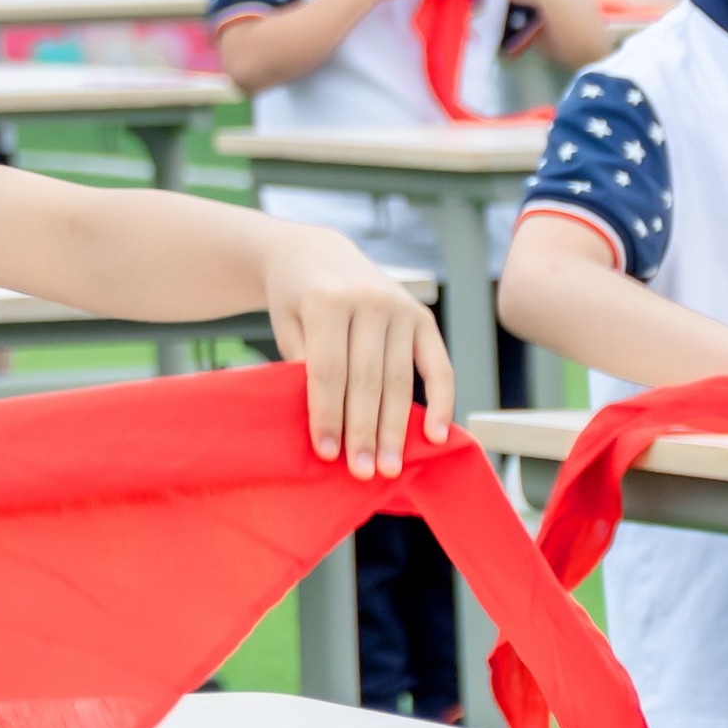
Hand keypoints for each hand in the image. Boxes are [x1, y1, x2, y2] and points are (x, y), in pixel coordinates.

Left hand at [263, 231, 454, 476]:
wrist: (315, 254)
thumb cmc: (294, 300)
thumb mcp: (287, 325)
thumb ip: (305, 365)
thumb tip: (331, 423)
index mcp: (326, 301)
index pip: (328, 371)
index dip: (327, 415)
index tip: (326, 453)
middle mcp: (369, 301)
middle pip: (367, 380)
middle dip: (363, 431)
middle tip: (361, 472)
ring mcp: (401, 308)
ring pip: (400, 380)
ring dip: (395, 429)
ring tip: (389, 466)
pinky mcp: (423, 317)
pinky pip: (438, 366)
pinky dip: (440, 402)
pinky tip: (435, 435)